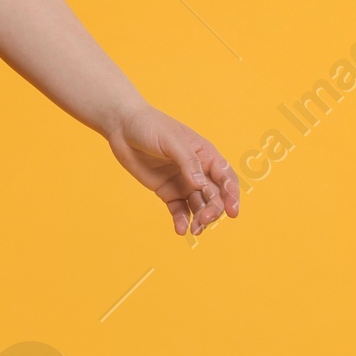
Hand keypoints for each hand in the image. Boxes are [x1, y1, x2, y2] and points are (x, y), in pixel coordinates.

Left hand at [105, 104, 241, 236]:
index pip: (225, 177)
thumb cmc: (151, 126)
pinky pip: (178, 209)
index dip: (231, 194)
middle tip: (204, 220)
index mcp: (206, 154)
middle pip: (214, 195)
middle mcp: (198, 171)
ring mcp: (183, 182)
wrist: (123, 127)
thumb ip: (187, 161)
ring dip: (199, 219)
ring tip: (194, 230)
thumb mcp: (171, 140)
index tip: (232, 211)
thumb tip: (200, 184)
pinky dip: (181, 220)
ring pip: (198, 205)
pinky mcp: (167, 191)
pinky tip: (181, 230)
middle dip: (213, 210)